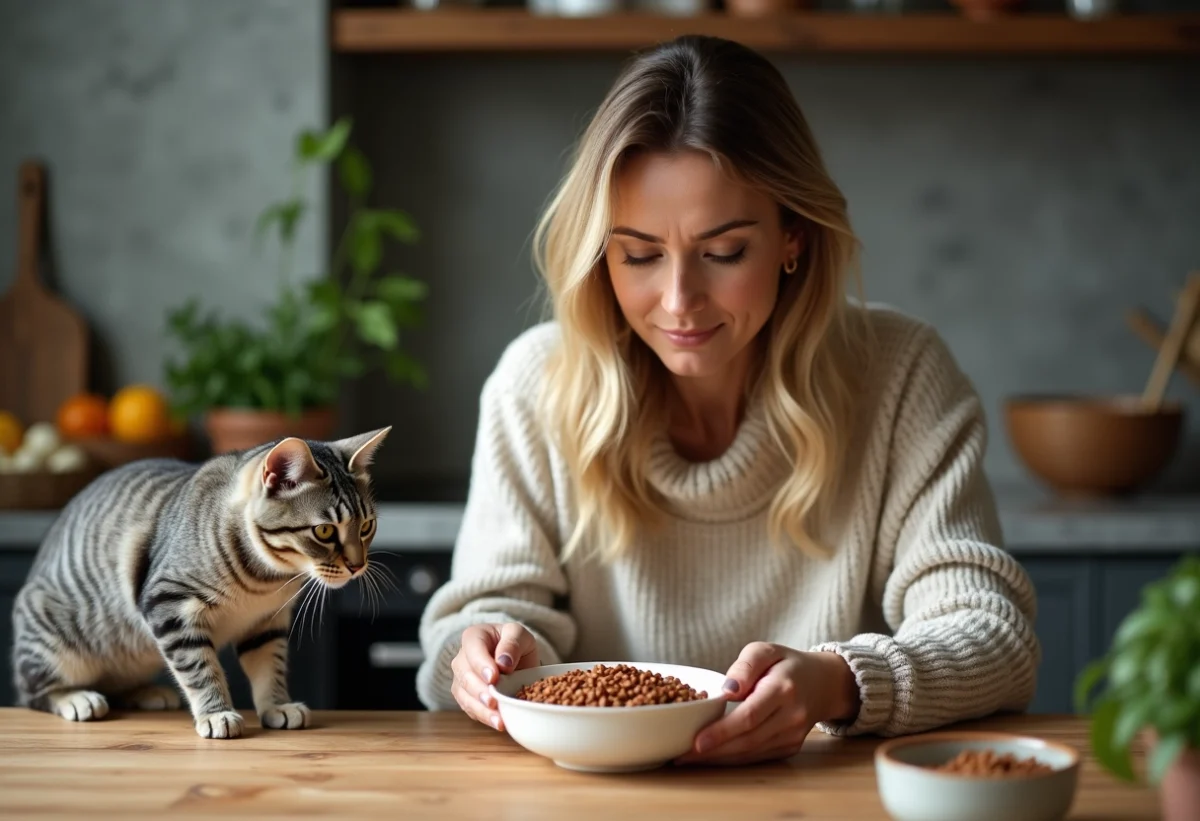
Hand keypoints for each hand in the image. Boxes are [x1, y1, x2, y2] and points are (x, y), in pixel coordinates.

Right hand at [449, 623, 539, 731]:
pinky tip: (498, 723)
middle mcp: (462, 658)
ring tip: (498, 720)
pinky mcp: (466, 697)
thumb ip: (512, 643)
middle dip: (479, 691)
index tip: (493, 678)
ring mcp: (461, 679)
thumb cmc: (514, 642)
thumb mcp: (519, 634)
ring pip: (464, 695)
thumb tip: (504, 663)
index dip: (481, 664)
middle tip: (494, 702)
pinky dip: (483, 717)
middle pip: (465, 675)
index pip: (473, 649)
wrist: (514, 657)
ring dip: (481, 709)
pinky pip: (470, 708)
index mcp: (473, 637)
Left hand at [675, 642, 859, 765]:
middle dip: (713, 752)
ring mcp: (793, 735)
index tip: (696, 742)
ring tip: (688, 759)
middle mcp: (791, 716)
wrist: (823, 683)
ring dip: (719, 760)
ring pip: (752, 753)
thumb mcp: (766, 650)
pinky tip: (711, 758)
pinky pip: (758, 757)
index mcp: (784, 688)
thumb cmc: (786, 664)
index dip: (722, 732)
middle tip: (681, 756)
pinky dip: (733, 760)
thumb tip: (726, 691)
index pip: (749, 715)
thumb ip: (745, 666)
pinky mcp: (790, 747)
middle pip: (748, 740)